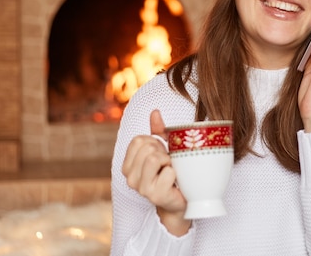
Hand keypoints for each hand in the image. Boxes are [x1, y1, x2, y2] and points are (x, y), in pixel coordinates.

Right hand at [121, 109, 190, 234]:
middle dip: (163, 152)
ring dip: (169, 162)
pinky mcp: (155, 196)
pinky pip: (168, 172)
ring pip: (154, 159)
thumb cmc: (171, 172)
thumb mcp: (164, 149)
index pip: (138, 140)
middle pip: (147, 148)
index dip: (154, 143)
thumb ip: (158, 131)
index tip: (161, 153)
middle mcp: (130, 177)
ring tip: (170, 171)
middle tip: (167, 164)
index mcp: (128, 164)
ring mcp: (141, 188)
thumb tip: (155, 111)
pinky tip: (175, 182)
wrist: (182, 200)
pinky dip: (176, 174)